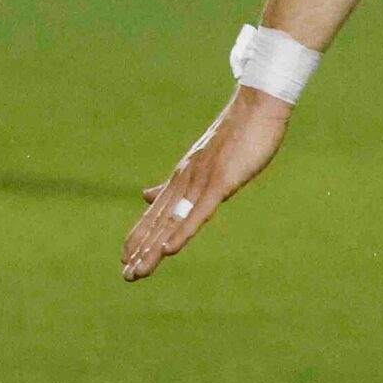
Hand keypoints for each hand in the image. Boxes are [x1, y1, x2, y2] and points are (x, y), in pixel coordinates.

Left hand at [121, 88, 291, 282]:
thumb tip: (148, 194)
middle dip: (142, 250)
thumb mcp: (204, 161)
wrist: (257, 107)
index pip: (157, 213)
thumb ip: (179, 181)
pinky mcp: (220, 183)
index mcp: (183, 179)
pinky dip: (181, 232)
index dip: (141, 236)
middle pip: (159, 222)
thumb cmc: (237, 134)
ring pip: (172, 222)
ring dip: (154, 249)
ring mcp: (200, 182)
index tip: (125, 259)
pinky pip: (197, 213)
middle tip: (125, 275)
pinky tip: (167, 250)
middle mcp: (185, 182)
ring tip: (137, 271)